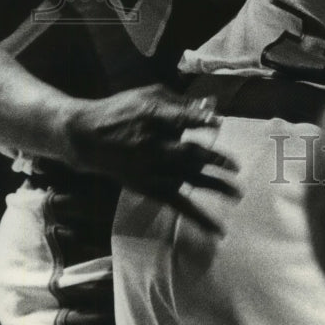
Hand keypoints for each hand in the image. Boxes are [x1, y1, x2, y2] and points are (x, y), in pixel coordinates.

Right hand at [62, 85, 240, 234]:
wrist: (86, 138)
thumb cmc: (124, 110)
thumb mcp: (149, 95)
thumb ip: (181, 103)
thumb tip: (212, 106)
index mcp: (151, 118)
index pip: (179, 120)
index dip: (199, 121)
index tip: (218, 122)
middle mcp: (151, 146)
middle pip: (185, 154)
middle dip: (211, 159)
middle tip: (235, 165)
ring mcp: (150, 169)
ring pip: (185, 179)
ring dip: (213, 186)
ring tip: (237, 193)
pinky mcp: (148, 186)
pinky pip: (176, 203)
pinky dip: (197, 216)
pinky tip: (216, 229)